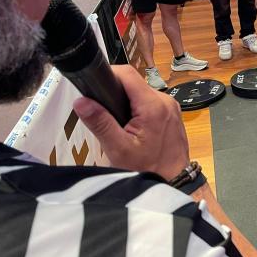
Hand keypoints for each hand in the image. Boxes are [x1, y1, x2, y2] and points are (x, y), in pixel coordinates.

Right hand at [73, 65, 189, 180]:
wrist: (175, 182)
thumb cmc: (149, 169)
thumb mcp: (119, 149)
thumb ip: (100, 123)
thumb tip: (81, 101)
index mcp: (153, 106)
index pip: (127, 74)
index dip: (109, 75)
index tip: (95, 85)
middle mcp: (165, 101)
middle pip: (134, 84)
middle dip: (116, 94)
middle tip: (103, 112)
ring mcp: (171, 107)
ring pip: (142, 93)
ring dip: (127, 103)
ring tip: (117, 123)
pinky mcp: (172, 114)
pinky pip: (151, 103)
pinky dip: (138, 110)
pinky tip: (132, 128)